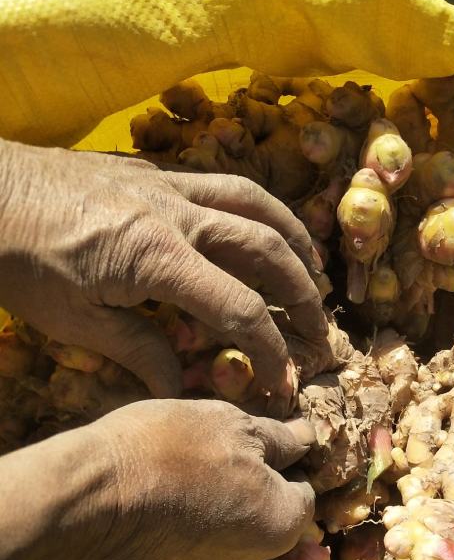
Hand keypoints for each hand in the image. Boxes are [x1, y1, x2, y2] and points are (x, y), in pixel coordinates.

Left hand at [0, 138, 328, 398]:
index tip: (282, 381)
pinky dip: (257, 210)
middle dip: (302, 296)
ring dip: (294, 240)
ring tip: (312, 272)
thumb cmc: (18, 260)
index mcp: (158, 258)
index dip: (270, 351)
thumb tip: (181, 388)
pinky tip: (259, 230)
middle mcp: (177, 214)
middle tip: (317, 332)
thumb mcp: (75, 322)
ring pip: (256, 203)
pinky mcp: (153, 171)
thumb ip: (138, 353)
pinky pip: (223, 185)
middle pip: (267, 250)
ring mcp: (167, 185)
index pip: (240, 310)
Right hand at [0, 400, 315, 559]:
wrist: (92, 496)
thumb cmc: (173, 449)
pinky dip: (187, 524)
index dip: (286, 463)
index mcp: (283, 525)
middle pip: (268, 516)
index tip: (256, 442)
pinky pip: (193, 546)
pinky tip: (161, 497)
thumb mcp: (233, 425)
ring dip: (219, 505)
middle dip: (252, 486)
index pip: (304, 492)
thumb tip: (308, 438)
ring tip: (184, 471)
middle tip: (217, 451)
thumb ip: (279, 438)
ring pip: (230, 532)